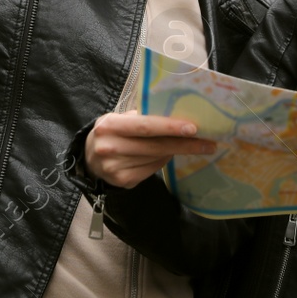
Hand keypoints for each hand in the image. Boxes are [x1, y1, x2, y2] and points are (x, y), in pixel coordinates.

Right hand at [85, 111, 216, 189]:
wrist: (89, 158)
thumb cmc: (111, 133)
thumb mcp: (119, 119)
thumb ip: (141, 118)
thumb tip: (175, 116)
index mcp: (109, 126)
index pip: (144, 126)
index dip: (169, 127)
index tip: (192, 128)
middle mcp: (110, 147)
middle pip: (154, 146)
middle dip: (184, 144)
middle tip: (207, 142)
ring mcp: (115, 167)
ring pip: (156, 159)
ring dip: (176, 152)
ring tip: (194, 146)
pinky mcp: (123, 181)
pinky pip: (151, 170)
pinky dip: (162, 161)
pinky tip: (168, 155)